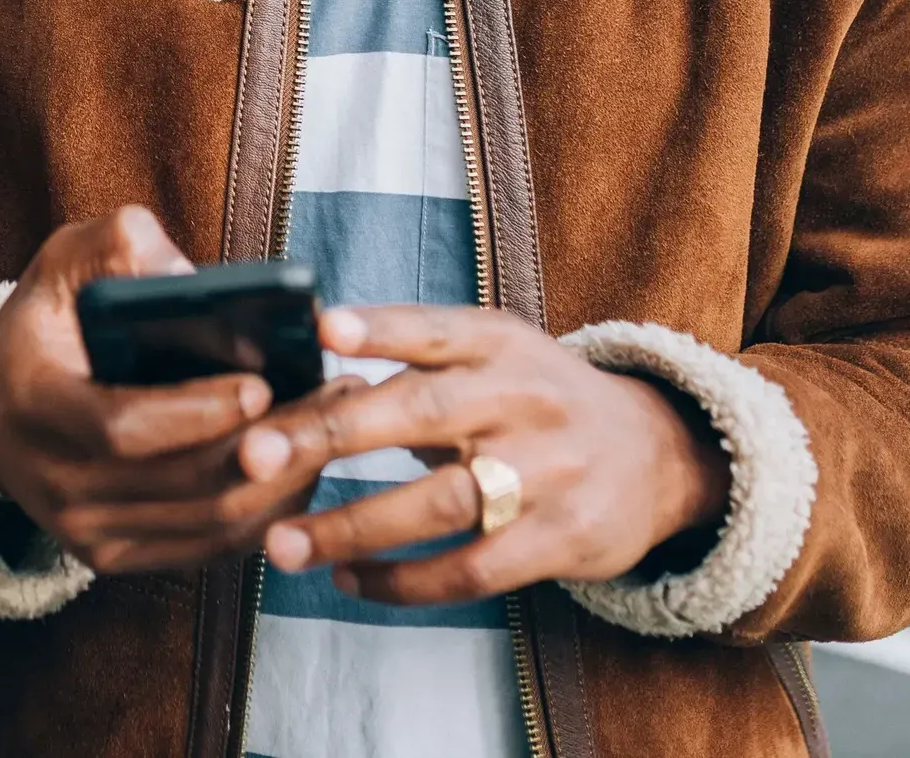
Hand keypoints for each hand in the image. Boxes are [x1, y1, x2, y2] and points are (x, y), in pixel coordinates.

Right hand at [0, 209, 315, 573]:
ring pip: (211, 522)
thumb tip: (190, 276)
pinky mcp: (118, 558)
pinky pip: (211, 547)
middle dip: (272, 442)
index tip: (261, 384)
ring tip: (333, 424)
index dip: (196, 413)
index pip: (123, 428)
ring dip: (285, 479)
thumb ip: (117, 245)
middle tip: (336, 397)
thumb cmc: (45, 328)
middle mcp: (59, 485)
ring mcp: (88, 533)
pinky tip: (303, 468)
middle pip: (185, 484)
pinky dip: (268, 512)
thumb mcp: (61, 263)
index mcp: (39, 406)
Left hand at [241, 306, 728, 603]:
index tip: (324, 327)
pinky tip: (349, 581)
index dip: (381, 327)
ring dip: (353, 528)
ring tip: (282, 545)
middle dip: (331, 434)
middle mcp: (524, 399)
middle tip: (254, 455)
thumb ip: (414, 359)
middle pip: (421, 413)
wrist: (655, 455)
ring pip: (439, 504)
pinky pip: (471, 570)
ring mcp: (547, 473)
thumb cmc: (534, 399)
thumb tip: (303, 367)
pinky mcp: (561, 541)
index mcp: (500, 343)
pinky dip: (404, 582)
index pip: (435, 329)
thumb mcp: (493, 355)